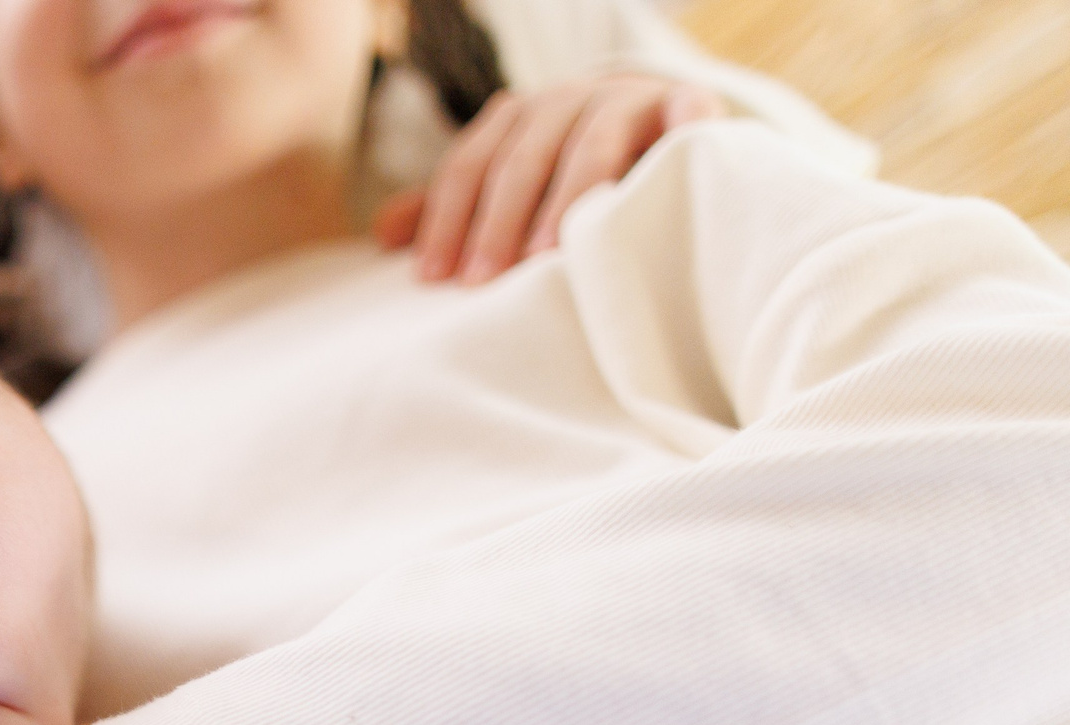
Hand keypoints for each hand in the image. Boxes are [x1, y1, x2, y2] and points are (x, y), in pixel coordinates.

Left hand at [377, 78, 725, 283]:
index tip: (432, 278)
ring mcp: (629, 98)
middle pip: (523, 155)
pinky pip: (684, 114)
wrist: (664, 131)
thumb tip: (382, 234)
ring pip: (591, 142)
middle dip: (498, 220)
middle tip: (482, 281)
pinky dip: (679, 134)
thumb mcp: (512, 186)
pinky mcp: (687, 105)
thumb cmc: (575, 177)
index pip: (470, 164)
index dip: (447, 219)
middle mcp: (569, 100)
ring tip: (547, 256)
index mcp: (520, 118)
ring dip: (567, 198)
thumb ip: (455, 206)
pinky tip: (663, 171)